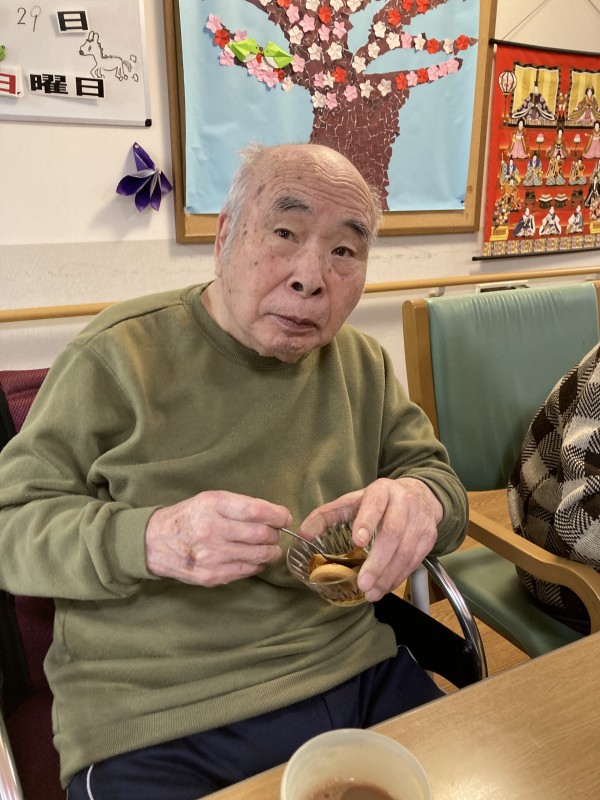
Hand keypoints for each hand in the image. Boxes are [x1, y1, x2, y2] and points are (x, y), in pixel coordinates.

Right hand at [145, 490, 291, 585]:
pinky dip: (257, 565)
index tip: (285, 517)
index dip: (278, 515)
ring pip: (258, 556)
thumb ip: (241, 506)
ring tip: (269, 547)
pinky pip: (247, 571)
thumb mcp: (211, 500)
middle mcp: (212, 530)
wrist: (156, 542)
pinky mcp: (212, 576)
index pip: (257, 511)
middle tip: (274, 533)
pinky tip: (254, 559)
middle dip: (275, 535)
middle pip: (261, 535)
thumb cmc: (190, 516)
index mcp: (214, 505)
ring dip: (271, 551)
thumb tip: (275, 516)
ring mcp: (212, 556)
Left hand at [300, 478, 442, 602]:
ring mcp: (419, 520)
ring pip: (406, 551)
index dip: (367, 522)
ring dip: (388, 575)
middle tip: (362, 583)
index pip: (375, 504)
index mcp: (382, 491)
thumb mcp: (352, 502)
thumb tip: (303, 534)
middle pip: (393, 533)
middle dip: (377, 561)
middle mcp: (404, 503)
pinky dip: (399, 577)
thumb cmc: (378, 502)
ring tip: (371, 592)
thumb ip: (326, 516)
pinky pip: (415, 561)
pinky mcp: (429, 537)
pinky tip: (385, 587)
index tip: (357, 542)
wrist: (419, 496)